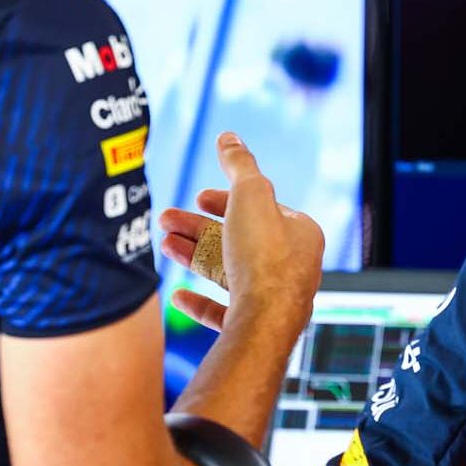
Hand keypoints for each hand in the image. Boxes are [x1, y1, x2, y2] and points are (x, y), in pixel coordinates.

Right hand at [158, 133, 322, 333]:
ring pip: (228, 272)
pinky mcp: (254, 328)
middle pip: (238, 240)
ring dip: (193, 256)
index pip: (263, 208)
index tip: (199, 197)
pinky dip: (199, 302)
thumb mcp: (251, 194)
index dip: (227, 199)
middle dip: (199, 228)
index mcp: (300, 234)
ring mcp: (273, 300)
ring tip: (164, 244)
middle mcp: (292, 267)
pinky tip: (178, 295)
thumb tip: (229, 137)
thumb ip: (239, 164)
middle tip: (167, 219)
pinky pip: (223, 312)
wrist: (264, 322)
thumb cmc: (264, 258)